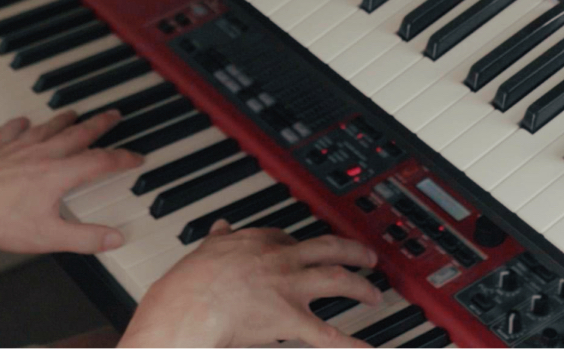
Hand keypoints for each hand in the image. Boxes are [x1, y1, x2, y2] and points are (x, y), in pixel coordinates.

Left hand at [0, 110, 143, 253]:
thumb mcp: (47, 236)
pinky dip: (22, 124)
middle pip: (79, 134)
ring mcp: (18, 147)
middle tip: (114, 115)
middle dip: (100, 124)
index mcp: (59, 174)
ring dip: (66, 119)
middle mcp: (42, 154)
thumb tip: (114, 238)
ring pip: (49, 126)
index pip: (101, 161)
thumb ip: (85, 237)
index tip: (136, 157)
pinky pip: (13, 129)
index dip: (123, 159)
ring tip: (75, 114)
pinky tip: (23, 121)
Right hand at [120, 221, 382, 347]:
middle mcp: (281, 260)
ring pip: (338, 280)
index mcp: (258, 242)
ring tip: (373, 294)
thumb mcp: (205, 249)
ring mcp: (290, 288)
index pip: (290, 238)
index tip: (310, 250)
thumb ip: (218, 238)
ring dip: (361, 286)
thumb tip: (221, 226)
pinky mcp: (291, 319)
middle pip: (328, 249)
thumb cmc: (190, 284)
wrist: (190, 308)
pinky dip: (354, 345)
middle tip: (368, 256)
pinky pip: (329, 335)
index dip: (304, 245)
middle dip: (352, 251)